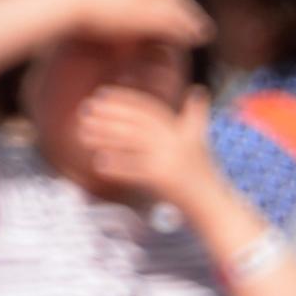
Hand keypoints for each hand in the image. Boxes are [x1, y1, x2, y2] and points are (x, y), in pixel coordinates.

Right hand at [50, 0, 213, 50]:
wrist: (62, 4)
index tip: (184, 7)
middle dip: (188, 10)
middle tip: (202, 24)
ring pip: (176, 10)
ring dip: (192, 23)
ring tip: (203, 34)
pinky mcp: (146, 14)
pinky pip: (172, 24)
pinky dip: (185, 32)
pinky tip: (194, 40)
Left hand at [71, 85, 217, 208]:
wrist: (213, 205)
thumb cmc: (201, 174)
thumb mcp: (200, 141)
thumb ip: (196, 116)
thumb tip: (198, 91)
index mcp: (182, 130)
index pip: (149, 108)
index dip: (124, 98)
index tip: (101, 94)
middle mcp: (177, 141)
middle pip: (136, 122)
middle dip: (108, 115)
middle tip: (84, 110)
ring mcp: (171, 159)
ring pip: (131, 142)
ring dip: (104, 136)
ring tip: (82, 133)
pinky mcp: (165, 179)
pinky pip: (135, 170)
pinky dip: (116, 166)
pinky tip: (98, 163)